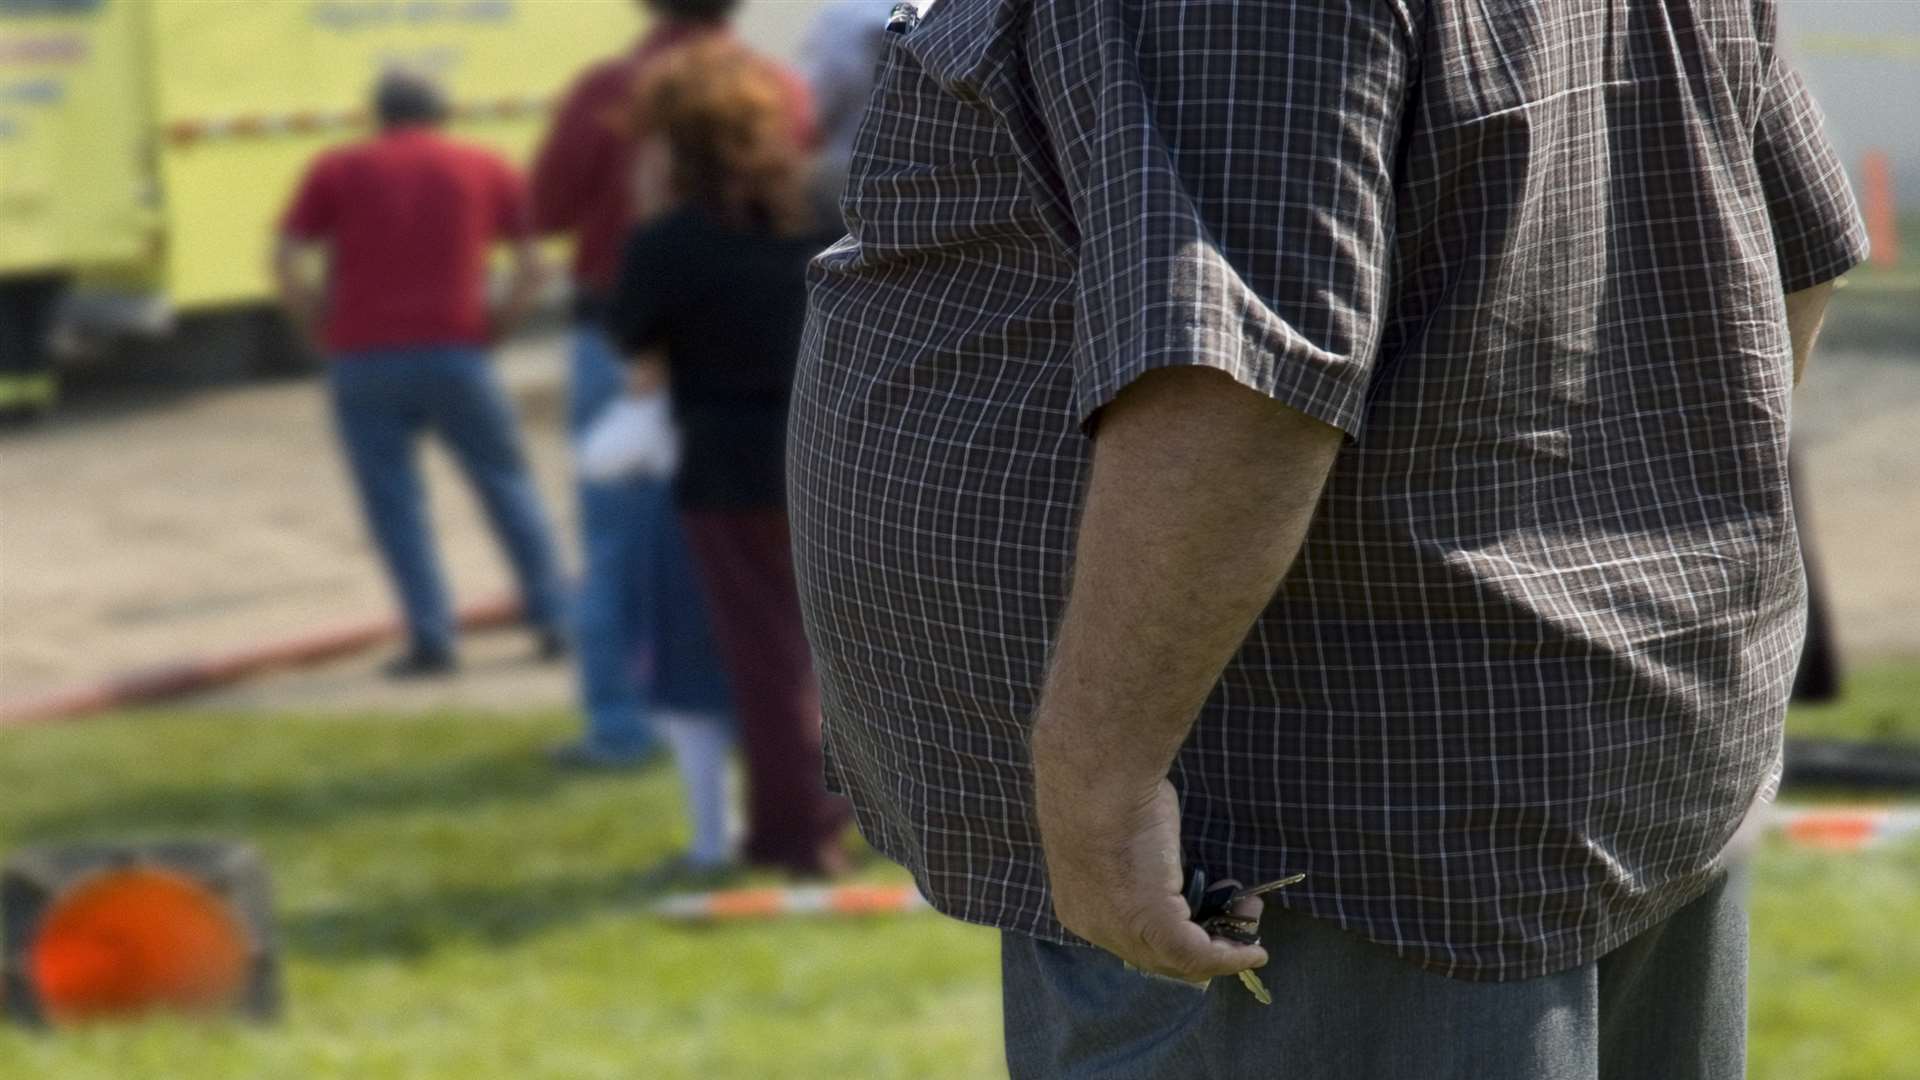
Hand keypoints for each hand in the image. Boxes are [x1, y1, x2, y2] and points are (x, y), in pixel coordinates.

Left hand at [1032, 757, 1267, 984]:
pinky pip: (1198, 955)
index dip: (1174, 930)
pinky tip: (1254, 951)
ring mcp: (1122, 933)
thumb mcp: (1125, 831)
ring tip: (1248, 916)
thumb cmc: (1110, 792)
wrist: (1101, 783)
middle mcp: (1096, 927)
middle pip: (1157, 955)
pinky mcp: (1153, 927)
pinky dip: (1231, 957)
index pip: (1129, 936)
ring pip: (1180, 959)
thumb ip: (1143, 862)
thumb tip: (1170, 870)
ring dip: (1224, 945)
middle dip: (1205, 940)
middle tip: (1237, 916)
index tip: (1205, 915)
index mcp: (1081, 903)